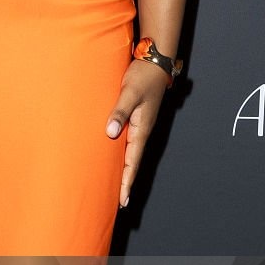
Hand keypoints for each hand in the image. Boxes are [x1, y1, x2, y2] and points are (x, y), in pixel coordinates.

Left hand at [105, 59, 169, 207]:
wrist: (154, 62)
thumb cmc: (143, 76)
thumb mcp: (129, 93)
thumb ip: (119, 112)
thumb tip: (110, 133)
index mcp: (142, 129)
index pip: (133, 161)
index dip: (127, 181)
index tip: (122, 199)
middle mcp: (141, 131)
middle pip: (133, 162)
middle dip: (126, 182)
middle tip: (119, 203)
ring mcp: (139, 125)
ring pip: (130, 153)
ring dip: (124, 170)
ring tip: (116, 187)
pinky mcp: (135, 118)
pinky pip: (127, 142)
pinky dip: (121, 155)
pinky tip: (114, 158)